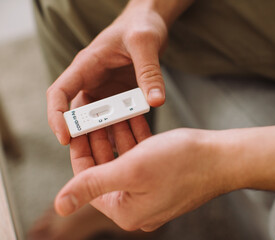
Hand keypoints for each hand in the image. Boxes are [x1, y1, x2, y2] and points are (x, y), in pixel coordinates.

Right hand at [47, 2, 167, 144]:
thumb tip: (155, 101)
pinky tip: (133, 144)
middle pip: (78, 114)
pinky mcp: (120, 96)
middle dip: (83, 135)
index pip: (59, 92)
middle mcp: (91, 81)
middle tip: (97, 157)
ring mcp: (106, 90)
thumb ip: (149, 72)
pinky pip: (118, 118)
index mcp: (87, 65)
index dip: (57, 116)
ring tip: (117, 156)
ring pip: (98, 120)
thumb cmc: (141, 25)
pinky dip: (123, 130)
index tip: (64, 137)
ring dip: (105, 137)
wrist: (149, 23)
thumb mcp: (145, 43)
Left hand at [54, 128, 229, 231]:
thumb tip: (59, 205)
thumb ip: (92, 185)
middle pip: (108, 169)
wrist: (223, 159)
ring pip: (126, 159)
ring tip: (112, 111)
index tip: (77, 126)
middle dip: (101, 139)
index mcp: (125, 211)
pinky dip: (137, 138)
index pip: (89, 182)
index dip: (81, 151)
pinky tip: (132, 117)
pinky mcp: (165, 179)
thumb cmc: (181, 163)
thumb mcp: (130, 170)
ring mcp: (153, 192)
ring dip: (119, 135)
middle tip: (94, 114)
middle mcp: (138, 205)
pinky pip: (143, 158)